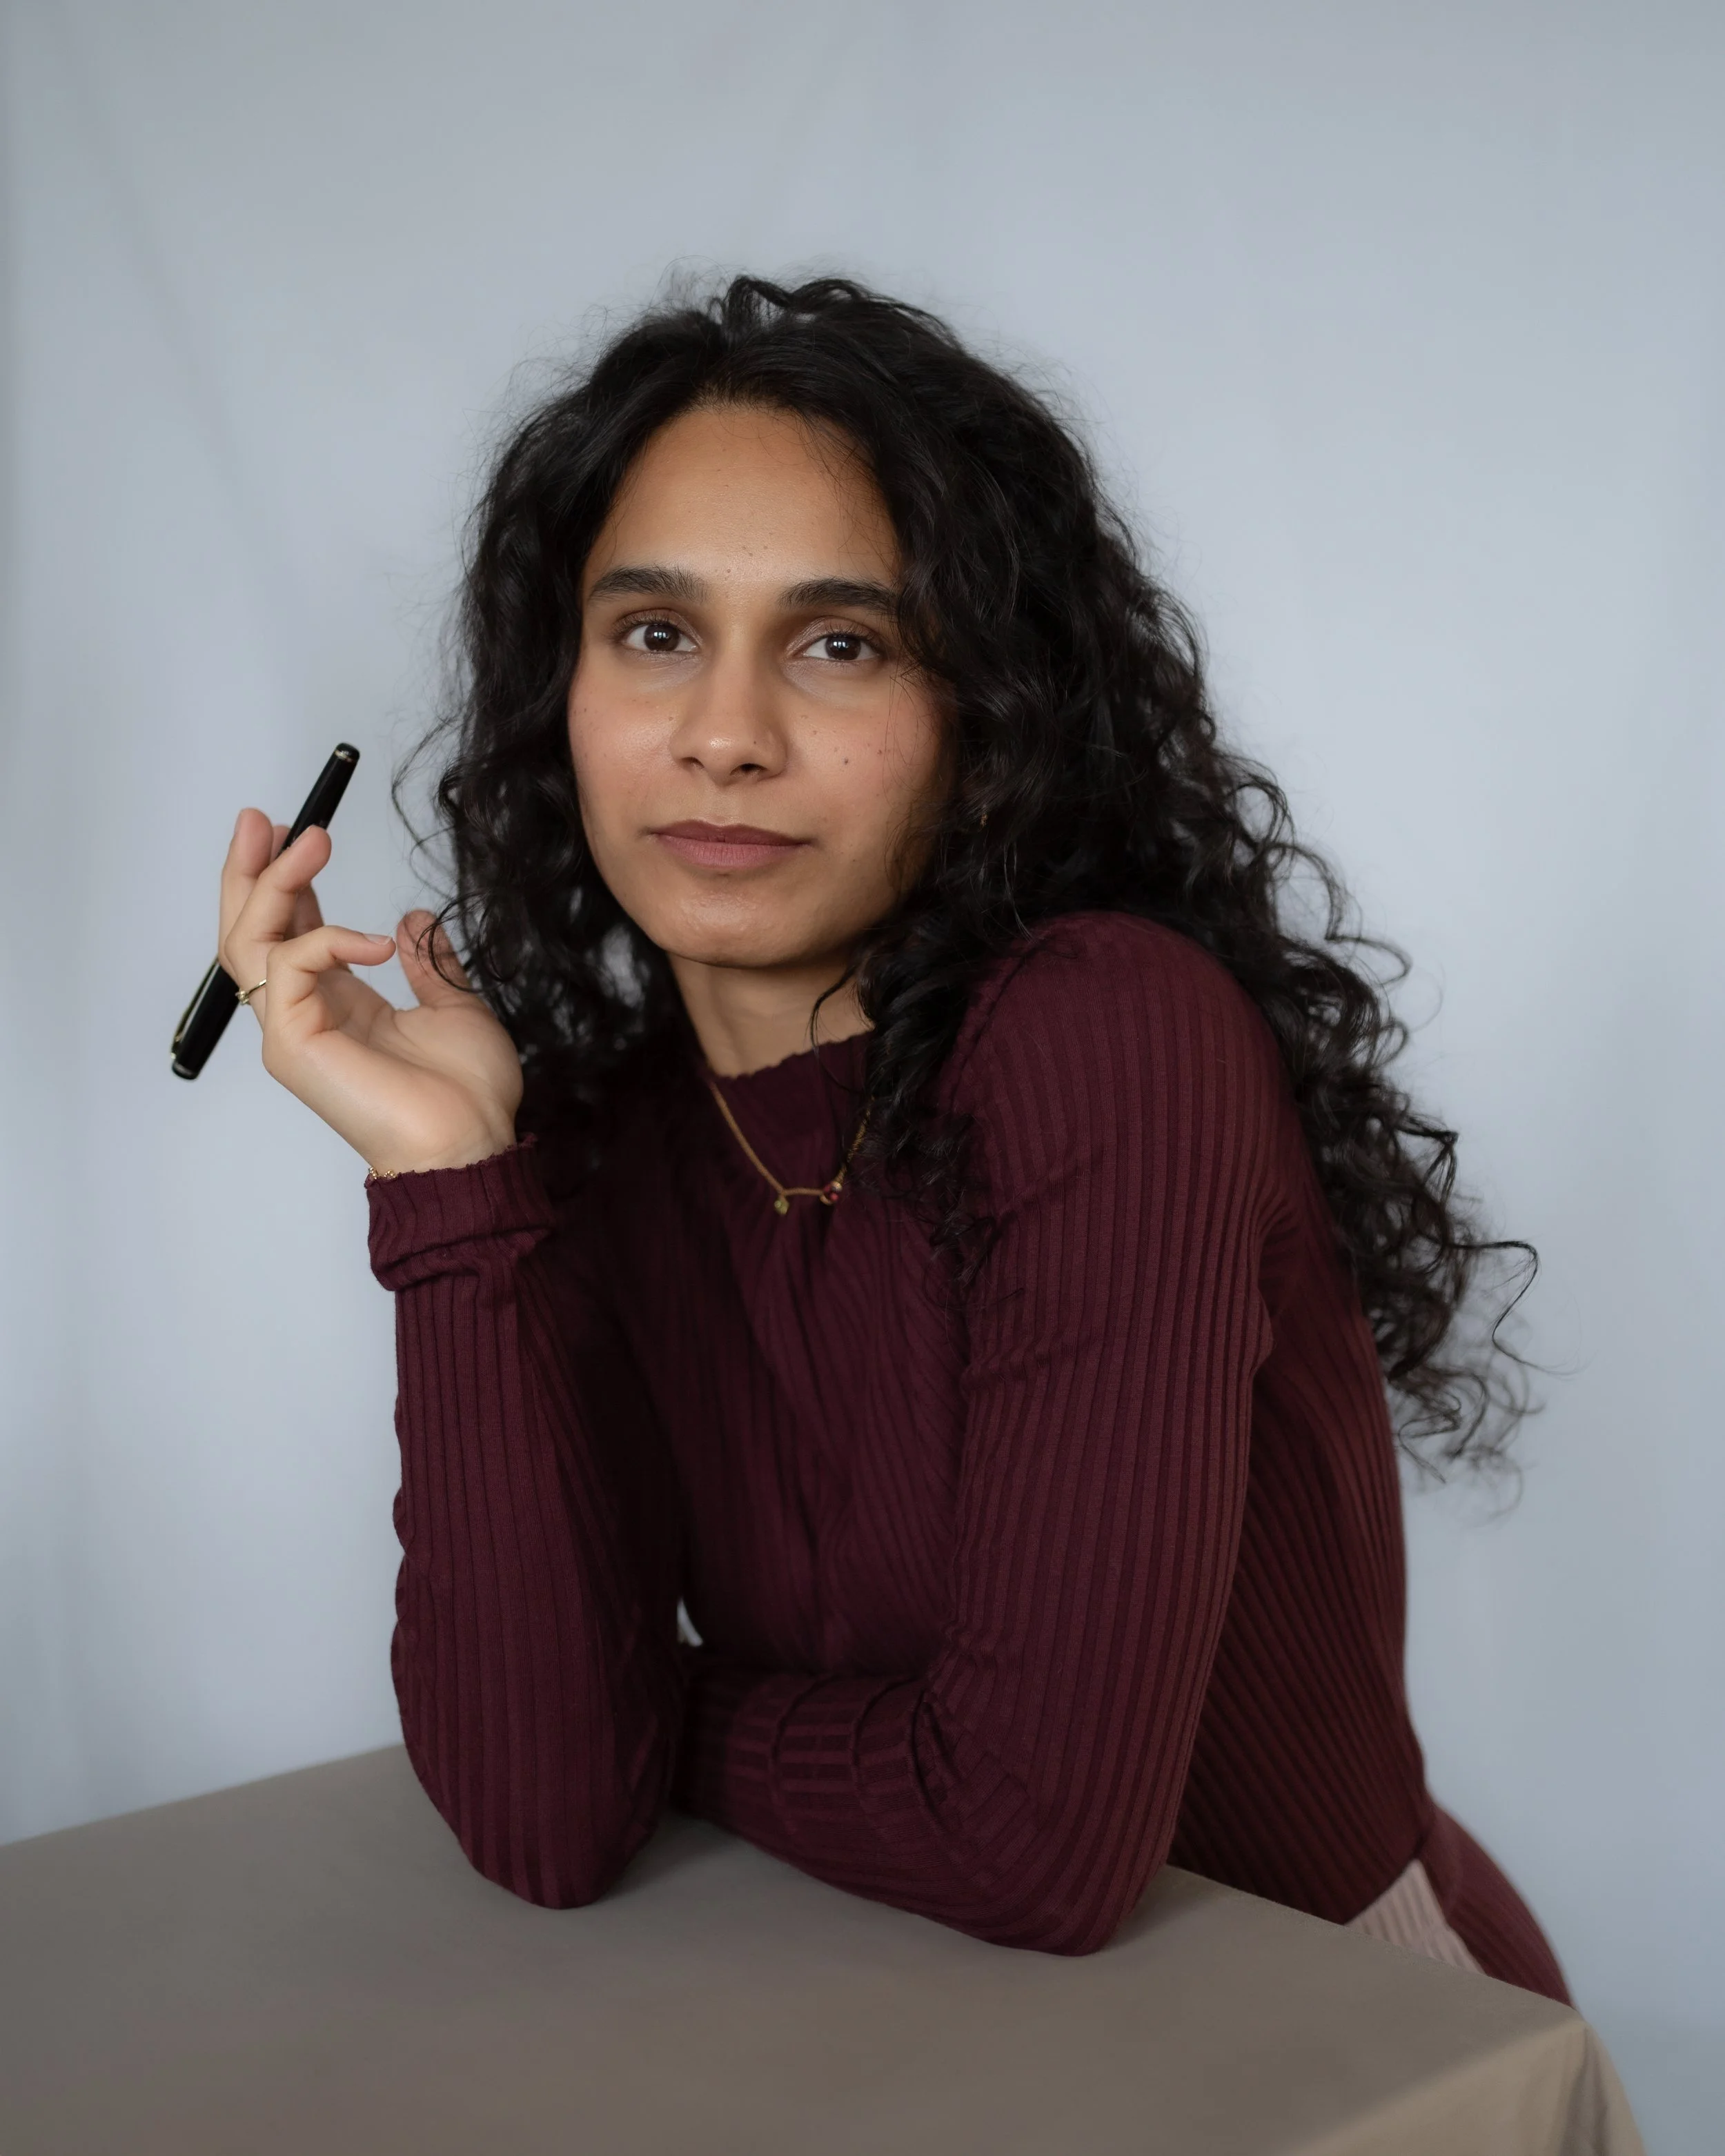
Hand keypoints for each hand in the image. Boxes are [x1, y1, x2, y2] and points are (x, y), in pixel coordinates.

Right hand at [219, 808, 522, 1175]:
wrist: (469, 1144)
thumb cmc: (465, 1094)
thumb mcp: (454, 1007)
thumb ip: (426, 963)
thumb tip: (411, 921)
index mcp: (336, 1005)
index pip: (291, 931)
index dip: (288, 881)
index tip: (298, 833)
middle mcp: (302, 1014)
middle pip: (249, 930)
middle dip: (251, 869)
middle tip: (263, 817)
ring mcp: (290, 1031)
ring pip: (251, 941)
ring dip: (274, 882)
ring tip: (308, 838)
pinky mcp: (292, 1045)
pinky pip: (290, 965)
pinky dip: (327, 937)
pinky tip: (376, 941)